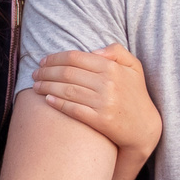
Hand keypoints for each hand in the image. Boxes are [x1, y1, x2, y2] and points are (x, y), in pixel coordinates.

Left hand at [30, 45, 161, 156]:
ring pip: (67, 90)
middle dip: (46, 72)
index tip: (44, 61)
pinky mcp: (100, 121)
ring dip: (47, 86)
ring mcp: (104, 103)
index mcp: (112, 68)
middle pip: (67, 73)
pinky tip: (47, 100)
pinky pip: (73, 109)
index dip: (55, 58)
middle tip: (35, 74)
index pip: (76, 58)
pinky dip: (57, 103)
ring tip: (36, 86)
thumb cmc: (136, 95)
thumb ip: (117, 51)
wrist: (144, 128)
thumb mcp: (134, 67)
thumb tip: (93, 51)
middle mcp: (107, 84)